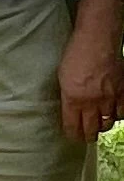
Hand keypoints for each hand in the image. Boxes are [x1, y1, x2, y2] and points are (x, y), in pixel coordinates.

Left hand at [58, 19, 123, 143]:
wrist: (98, 42)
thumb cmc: (75, 55)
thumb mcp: (62, 77)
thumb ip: (67, 96)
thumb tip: (70, 108)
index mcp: (73, 99)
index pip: (72, 127)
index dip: (72, 135)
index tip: (72, 137)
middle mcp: (91, 103)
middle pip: (91, 129)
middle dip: (87, 136)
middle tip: (86, 137)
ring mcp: (109, 98)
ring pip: (108, 123)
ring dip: (102, 126)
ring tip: (99, 126)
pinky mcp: (122, 92)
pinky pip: (122, 112)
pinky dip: (118, 115)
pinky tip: (114, 113)